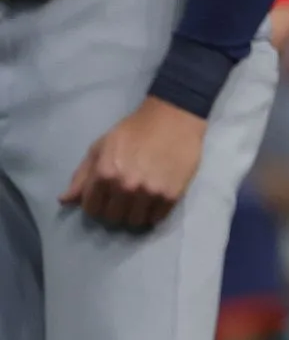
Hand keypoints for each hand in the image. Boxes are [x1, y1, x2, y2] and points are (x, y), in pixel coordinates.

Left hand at [61, 96, 207, 228]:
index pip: (91, 209)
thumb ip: (82, 176)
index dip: (97, 203)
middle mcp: (126, 187)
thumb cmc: (133, 130)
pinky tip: (155, 198)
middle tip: (125, 196)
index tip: (106, 195)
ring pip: (135, 222)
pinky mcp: (171, 195)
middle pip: (113, 218)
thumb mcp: (100, 147)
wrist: (174, 117)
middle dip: (116, 209)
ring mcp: (150, 192)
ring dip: (135, 213)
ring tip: (141, 199)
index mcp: (105, 174)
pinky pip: (156, 219)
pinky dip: (154, 213)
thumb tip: (64, 201)